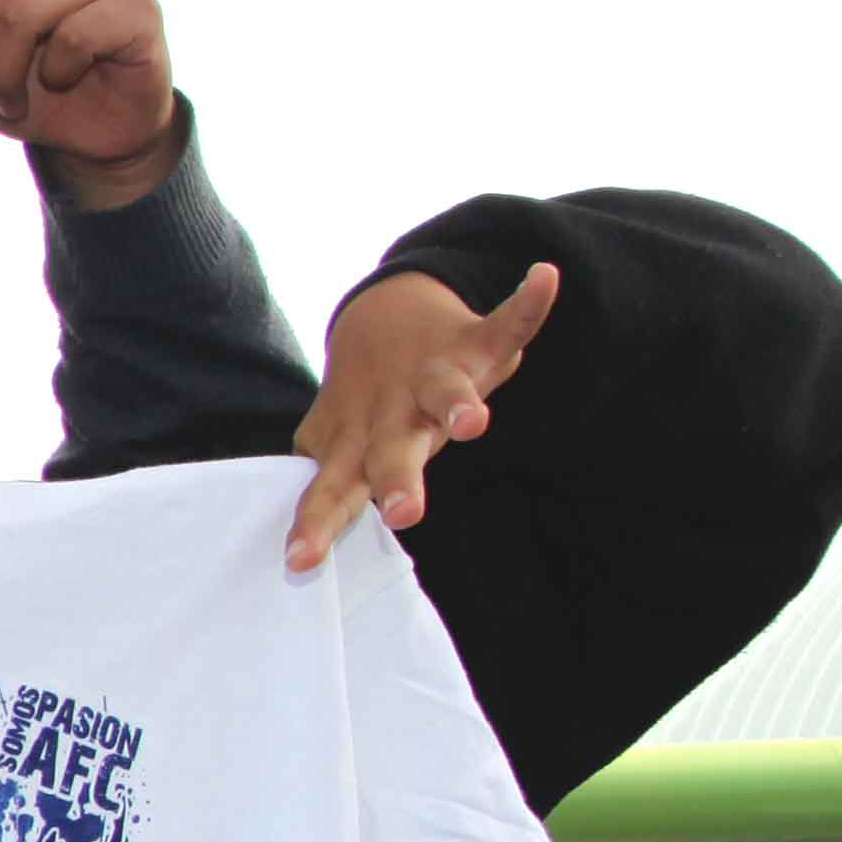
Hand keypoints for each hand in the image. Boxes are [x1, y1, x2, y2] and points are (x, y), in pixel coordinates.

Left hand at [289, 260, 555, 572]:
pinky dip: (526, 305)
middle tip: (404, 514)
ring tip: (474, 421)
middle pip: (393, 453)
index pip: (332, 491)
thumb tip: (299, 559)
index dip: (317, 525)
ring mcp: (429, 375)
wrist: (377, 320)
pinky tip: (542, 280)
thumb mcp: (339, 443)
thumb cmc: (365, 405)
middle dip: (399, 483)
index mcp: (357, 442)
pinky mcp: (471, 342)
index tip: (301, 561)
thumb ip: (328, 491)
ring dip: (457, 405)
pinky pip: (503, 323)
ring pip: (443, 393)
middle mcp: (391, 411)